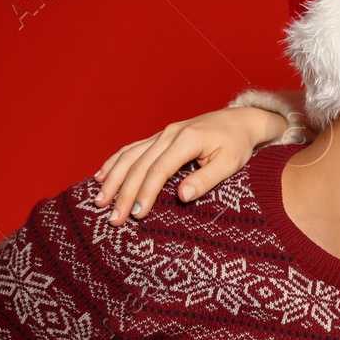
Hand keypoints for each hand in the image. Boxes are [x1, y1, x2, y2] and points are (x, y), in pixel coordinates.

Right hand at [94, 105, 293, 225]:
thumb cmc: (237, 144)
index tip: (137, 214)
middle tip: (113, 218)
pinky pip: (131, 149)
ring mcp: (162, 134)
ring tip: (99, 200)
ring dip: (113, 179)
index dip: (146, 193)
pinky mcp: (159, 137)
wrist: (240, 121)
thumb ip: (206, 179)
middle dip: (124, 193)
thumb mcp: (229, 163)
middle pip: (139, 165)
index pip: (159, 170)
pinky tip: (101, 176)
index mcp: (186, 140)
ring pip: (130, 156)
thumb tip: (182, 196)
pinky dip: (115, 163)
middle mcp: (169, 134)